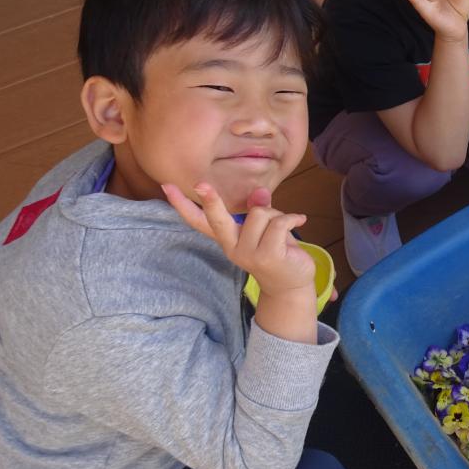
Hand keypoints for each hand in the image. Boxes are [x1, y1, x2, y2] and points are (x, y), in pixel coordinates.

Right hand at [162, 183, 315, 301]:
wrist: (292, 285)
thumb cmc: (278, 252)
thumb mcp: (266, 230)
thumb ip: (258, 210)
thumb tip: (259, 191)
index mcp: (228, 239)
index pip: (200, 221)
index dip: (183, 204)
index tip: (168, 186)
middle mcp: (233, 247)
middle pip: (218, 219)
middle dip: (211, 200)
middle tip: (201, 184)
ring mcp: (248, 254)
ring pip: (261, 213)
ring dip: (278, 215)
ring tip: (284, 229)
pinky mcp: (268, 256)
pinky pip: (280, 223)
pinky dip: (293, 218)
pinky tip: (300, 220)